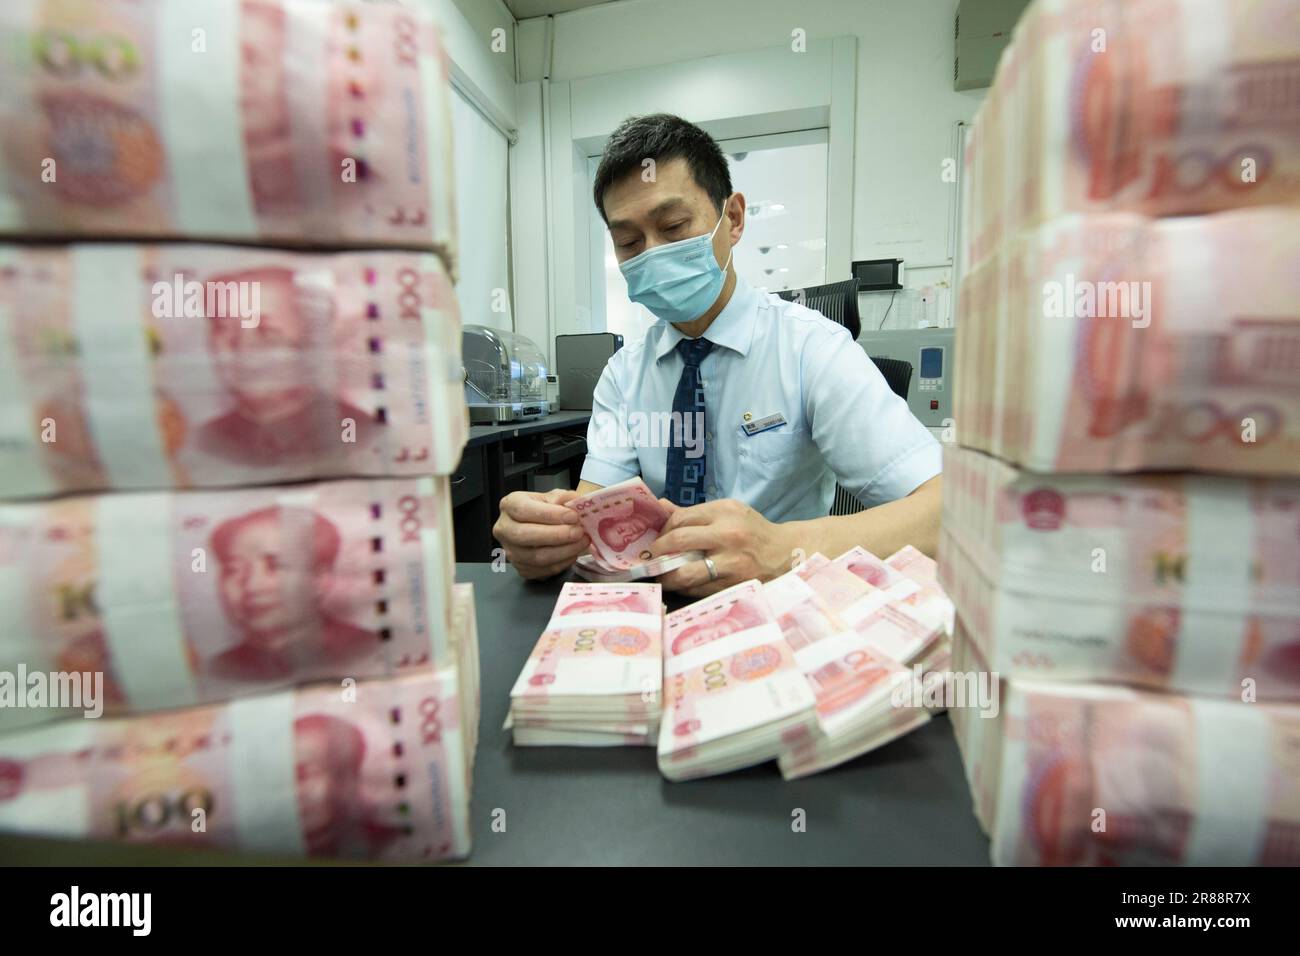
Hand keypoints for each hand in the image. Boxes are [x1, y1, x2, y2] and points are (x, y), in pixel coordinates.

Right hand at [493, 488, 589, 579]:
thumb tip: (572, 502)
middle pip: (525, 535)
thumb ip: (562, 498)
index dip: (550, 514)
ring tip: (581, 542)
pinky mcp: (521, 568)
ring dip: (563, 551)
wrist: (541, 526)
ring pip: (535, 557)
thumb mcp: (552, 497)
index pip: (524, 510)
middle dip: (557, 535)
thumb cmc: (545, 510)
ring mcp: (511, 551)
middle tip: (578, 532)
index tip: (573, 516)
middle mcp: (504, 529)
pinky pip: (542, 570)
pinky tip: (573, 553)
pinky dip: (561, 563)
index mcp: (509, 505)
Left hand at [648, 498, 795, 596]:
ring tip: (660, 576)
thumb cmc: (752, 531)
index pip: (681, 518)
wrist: (786, 554)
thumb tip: (659, 506)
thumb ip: (694, 512)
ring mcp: (730, 563)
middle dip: (657, 552)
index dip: (662, 530)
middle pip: (678, 541)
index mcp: (724, 512)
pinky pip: (698, 590)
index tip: (657, 539)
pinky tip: (680, 585)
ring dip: (665, 576)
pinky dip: (684, 588)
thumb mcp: (728, 512)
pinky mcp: (733, 585)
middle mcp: (727, 535)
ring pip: (685, 573)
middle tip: (650, 558)